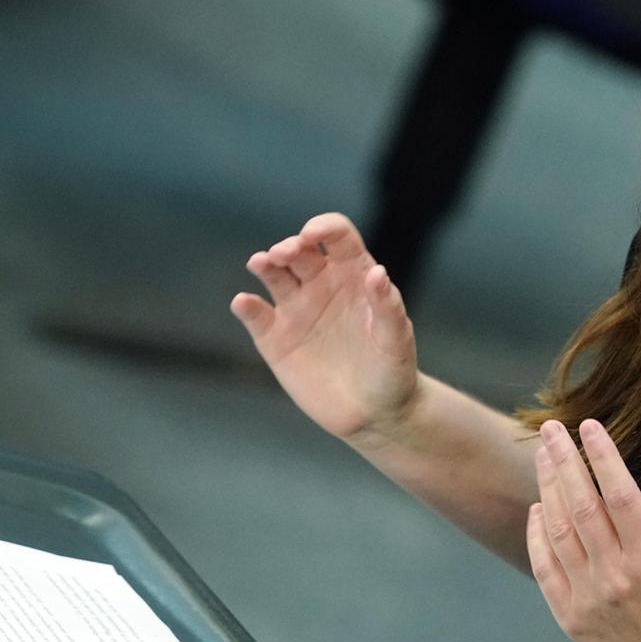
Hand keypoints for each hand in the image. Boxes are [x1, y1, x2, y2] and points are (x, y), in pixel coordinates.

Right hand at [229, 213, 420, 441]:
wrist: (374, 414)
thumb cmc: (392, 371)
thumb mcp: (397, 340)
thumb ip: (388, 307)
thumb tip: (377, 273)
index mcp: (353, 274)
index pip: (338, 237)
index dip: (324, 227)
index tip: (314, 233)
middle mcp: (321, 284)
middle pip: (299, 251)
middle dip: (289, 246)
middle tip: (284, 254)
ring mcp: (296, 310)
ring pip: (273, 275)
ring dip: (264, 264)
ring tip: (261, 263)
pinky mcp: (275, 339)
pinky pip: (255, 316)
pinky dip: (246, 307)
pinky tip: (244, 303)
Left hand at [526, 418, 640, 641]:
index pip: (620, 494)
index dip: (602, 456)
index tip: (588, 425)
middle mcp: (616, 576)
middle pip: (581, 507)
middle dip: (564, 462)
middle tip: (550, 429)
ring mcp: (587, 597)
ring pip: (558, 531)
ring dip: (548, 489)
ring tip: (543, 457)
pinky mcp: (568, 615)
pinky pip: (544, 566)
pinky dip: (537, 534)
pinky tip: (539, 506)